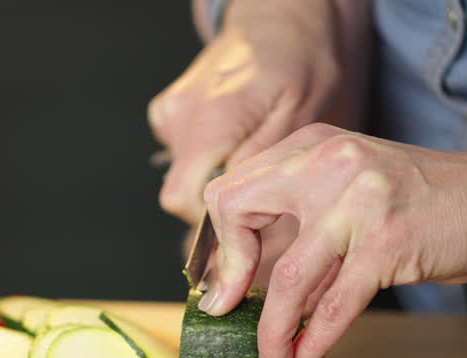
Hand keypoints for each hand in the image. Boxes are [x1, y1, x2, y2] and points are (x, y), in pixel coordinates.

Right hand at [148, 0, 344, 222]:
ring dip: (215, 178)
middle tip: (259, 192)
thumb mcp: (298, 120)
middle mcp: (181, 115)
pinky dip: (207, 157)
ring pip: (183, 176)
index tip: (246, 228)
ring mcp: (170, 112)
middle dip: (217, 205)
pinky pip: (182, 155)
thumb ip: (260, 168)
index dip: (213, 225)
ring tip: (250, 153)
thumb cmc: (299, 63)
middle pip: (181, 194)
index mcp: (212, 120)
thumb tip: (235, 215)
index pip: (185, 201)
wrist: (279, 19)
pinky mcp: (167, 111)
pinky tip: (233, 137)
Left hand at [200, 123, 466, 357]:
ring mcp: (359, 201)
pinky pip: (334, 307)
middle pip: (239, 215)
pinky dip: (312, 344)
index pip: (235, 188)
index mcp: (315, 146)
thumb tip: (253, 276)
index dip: (222, 242)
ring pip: (289, 279)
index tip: (229, 284)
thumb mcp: (359, 185)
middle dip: (231, 281)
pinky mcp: (389, 242)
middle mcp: (329, 162)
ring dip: (272, 334)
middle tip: (230, 319)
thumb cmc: (436, 201)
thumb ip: (308, 214)